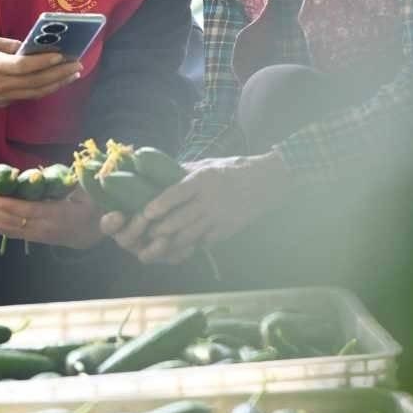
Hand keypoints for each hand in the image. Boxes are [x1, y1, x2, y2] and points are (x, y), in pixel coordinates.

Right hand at [0, 36, 81, 105]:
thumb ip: (9, 45)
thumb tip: (32, 47)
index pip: (23, 66)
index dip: (44, 61)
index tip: (61, 55)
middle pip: (36, 81)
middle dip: (60, 73)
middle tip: (78, 64)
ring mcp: (1, 96)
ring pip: (36, 92)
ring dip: (58, 83)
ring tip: (74, 73)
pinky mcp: (3, 103)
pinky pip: (29, 96)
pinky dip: (45, 88)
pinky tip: (57, 81)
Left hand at [0, 186, 102, 248]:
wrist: (97, 232)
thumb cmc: (93, 206)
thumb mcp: (87, 192)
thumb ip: (68, 183)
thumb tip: (42, 173)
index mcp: (60, 216)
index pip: (30, 211)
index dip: (10, 205)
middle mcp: (45, 229)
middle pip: (12, 222)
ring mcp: (38, 235)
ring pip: (7, 229)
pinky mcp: (33, 237)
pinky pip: (10, 232)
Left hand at [100, 152, 290, 263]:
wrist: (267, 182)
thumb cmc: (233, 169)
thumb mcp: (207, 164)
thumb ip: (184, 172)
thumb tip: (158, 172)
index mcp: (203, 180)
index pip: (176, 193)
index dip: (159, 204)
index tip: (145, 212)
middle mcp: (210, 200)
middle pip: (179, 220)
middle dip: (159, 230)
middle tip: (146, 232)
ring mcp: (219, 217)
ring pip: (189, 235)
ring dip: (170, 242)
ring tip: (158, 243)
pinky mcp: (227, 230)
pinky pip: (203, 242)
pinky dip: (189, 246)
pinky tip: (179, 248)